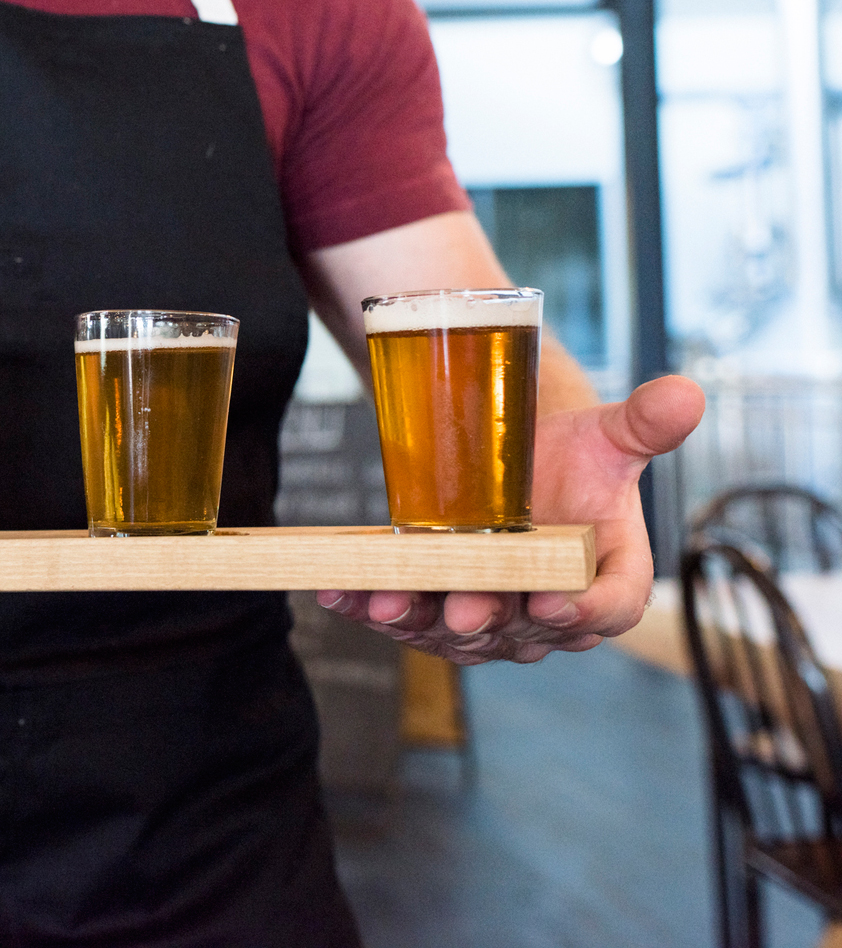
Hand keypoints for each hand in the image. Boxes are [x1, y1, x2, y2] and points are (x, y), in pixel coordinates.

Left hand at [315, 374, 706, 663]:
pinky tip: (340, 595)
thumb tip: (687, 393)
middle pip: (524, 630)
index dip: (586, 612)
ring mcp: (494, 615)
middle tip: (461, 611)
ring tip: (383, 601)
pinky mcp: (441, 609)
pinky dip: (370, 608)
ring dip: (418, 622)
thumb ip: (646, 424)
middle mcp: (551, 608)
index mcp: (609, 574)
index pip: (610, 606)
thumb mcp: (609, 434)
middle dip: (489, 621)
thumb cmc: (574, 457)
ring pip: (459, 634)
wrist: (519, 459)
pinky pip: (408, 617)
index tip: (557, 603)